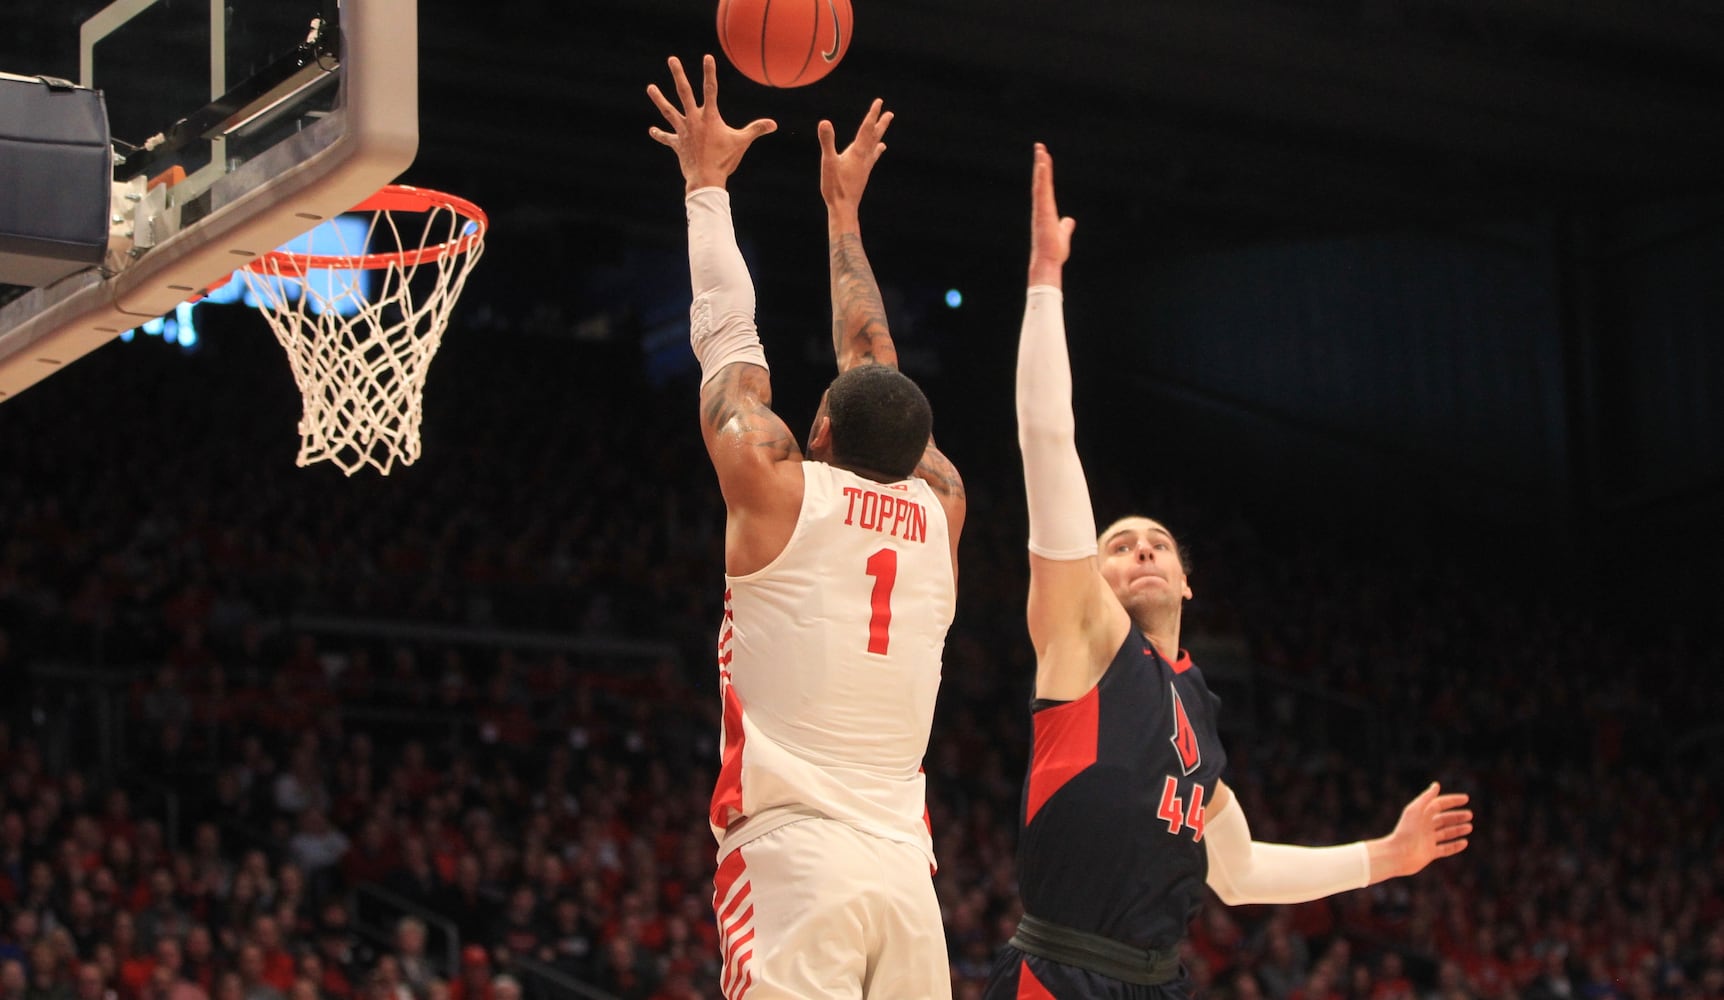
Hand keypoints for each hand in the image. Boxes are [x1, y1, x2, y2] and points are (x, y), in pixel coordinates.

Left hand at [647, 55, 776, 192]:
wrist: (705, 179)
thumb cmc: (724, 160)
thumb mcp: (742, 142)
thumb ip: (756, 129)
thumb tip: (774, 124)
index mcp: (709, 117)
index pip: (711, 89)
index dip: (709, 73)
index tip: (707, 57)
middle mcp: (694, 120)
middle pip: (684, 92)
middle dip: (678, 75)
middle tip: (672, 59)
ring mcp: (683, 131)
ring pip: (669, 111)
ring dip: (659, 99)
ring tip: (650, 87)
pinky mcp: (677, 144)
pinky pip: (667, 138)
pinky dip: (660, 135)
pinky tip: (652, 130)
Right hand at [819, 99, 892, 212]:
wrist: (844, 208)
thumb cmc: (835, 187)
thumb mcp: (828, 162)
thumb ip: (827, 141)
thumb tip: (824, 122)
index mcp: (857, 152)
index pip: (866, 128)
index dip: (872, 114)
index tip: (879, 102)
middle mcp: (864, 158)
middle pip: (874, 136)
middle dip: (881, 124)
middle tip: (890, 114)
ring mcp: (865, 167)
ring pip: (874, 147)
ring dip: (878, 136)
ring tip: (883, 132)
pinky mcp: (862, 175)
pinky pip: (871, 159)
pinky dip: (874, 152)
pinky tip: (876, 153)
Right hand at [1029, 142, 1075, 286]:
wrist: (1049, 262)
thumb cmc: (1054, 252)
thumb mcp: (1063, 235)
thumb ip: (1065, 226)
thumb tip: (1069, 220)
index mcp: (1045, 211)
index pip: (1045, 187)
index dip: (1044, 173)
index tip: (1044, 158)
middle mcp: (1041, 207)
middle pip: (1040, 181)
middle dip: (1040, 163)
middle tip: (1039, 146)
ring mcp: (1040, 208)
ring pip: (1040, 182)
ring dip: (1040, 165)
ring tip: (1041, 149)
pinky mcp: (1042, 211)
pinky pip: (1042, 190)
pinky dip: (1041, 176)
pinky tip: (1043, 163)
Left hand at [1368, 782, 1472, 880]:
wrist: (1397, 854)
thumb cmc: (1405, 831)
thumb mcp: (1415, 811)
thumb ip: (1426, 798)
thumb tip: (1436, 785)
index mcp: (1421, 815)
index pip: (1439, 804)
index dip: (1452, 801)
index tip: (1466, 799)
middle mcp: (1424, 826)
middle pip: (1443, 819)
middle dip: (1456, 816)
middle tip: (1470, 815)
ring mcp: (1427, 840)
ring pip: (1446, 833)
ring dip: (1457, 829)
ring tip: (1469, 827)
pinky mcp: (1429, 853)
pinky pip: (1445, 849)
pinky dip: (1455, 846)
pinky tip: (1465, 843)